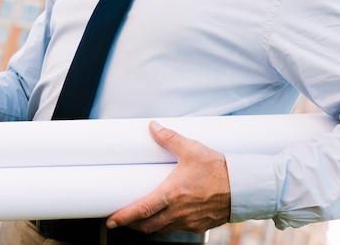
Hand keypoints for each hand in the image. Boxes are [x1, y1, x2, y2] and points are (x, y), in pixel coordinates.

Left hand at [106, 121, 230, 233]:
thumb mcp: (192, 149)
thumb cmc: (220, 169)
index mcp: (173, 194)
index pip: (141, 210)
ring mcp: (190, 221)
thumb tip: (153, 127)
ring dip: (148, 225)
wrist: (247, 187)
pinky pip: (178, 229)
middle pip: (148, 225)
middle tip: (120, 219)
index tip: (110, 220)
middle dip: (131, 225)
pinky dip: (166, 225)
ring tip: (139, 218)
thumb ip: (170, 138)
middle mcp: (179, 212)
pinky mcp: (200, 225)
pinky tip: (165, 216)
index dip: (123, 217)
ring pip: (162, 229)